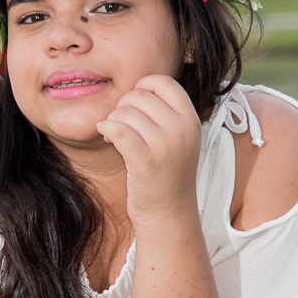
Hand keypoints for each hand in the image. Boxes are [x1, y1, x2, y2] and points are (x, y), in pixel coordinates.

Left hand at [96, 75, 201, 232]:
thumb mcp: (177, 139)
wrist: (169, 214)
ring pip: (125, 112)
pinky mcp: (146, 161)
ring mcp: (166, 146)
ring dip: (112, 120)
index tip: (134, 104)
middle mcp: (182, 130)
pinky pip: (118, 130)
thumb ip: (163, 114)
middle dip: (122, 107)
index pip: (164, 82)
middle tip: (119, 124)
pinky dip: (106, 129)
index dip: (142, 86)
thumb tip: (134, 88)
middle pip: (139, 95)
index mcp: (191, 120)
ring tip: (114, 135)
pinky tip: (105, 136)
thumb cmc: (166, 174)